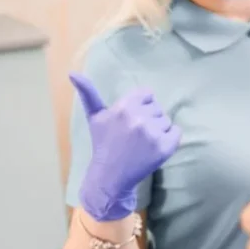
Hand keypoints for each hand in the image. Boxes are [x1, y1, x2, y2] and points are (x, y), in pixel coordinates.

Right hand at [69, 73, 180, 221]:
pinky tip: (154, 147)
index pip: (147, 94)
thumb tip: (72, 72)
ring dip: (158, 129)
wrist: (110, 176)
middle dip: (149, 118)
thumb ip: (88, 93)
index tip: (132, 119)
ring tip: (142, 142)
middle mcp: (138, 118)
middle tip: (134, 135)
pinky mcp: (165, 147)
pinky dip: (170, 139)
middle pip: (158, 107)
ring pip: (167, 120)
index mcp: (123, 107)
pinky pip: (177, 132)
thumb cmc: (103, 144)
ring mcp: (152, 134)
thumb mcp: (95, 117)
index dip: (142, 105)